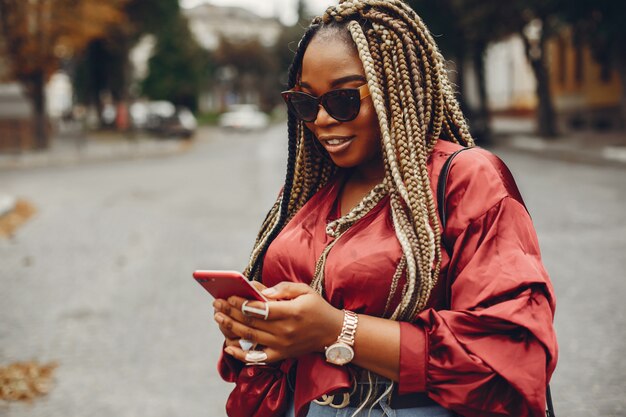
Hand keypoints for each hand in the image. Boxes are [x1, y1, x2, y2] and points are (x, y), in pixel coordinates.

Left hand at [213, 282, 343, 363]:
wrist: (333, 332)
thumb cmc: (317, 307)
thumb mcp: (304, 290)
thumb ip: (281, 288)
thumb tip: (258, 291)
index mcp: (292, 313)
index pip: (261, 309)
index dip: (243, 303)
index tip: (229, 296)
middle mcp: (285, 331)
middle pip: (251, 323)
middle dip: (231, 312)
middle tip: (216, 304)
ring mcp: (282, 345)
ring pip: (250, 337)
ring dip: (230, 327)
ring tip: (218, 317)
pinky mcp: (281, 355)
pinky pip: (257, 358)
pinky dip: (241, 354)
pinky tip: (228, 346)